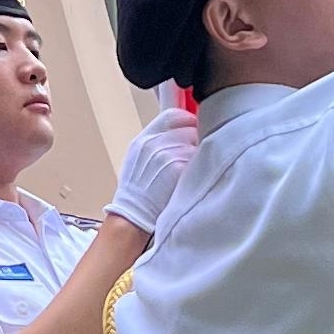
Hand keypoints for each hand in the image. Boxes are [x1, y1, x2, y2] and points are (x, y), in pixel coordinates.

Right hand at [103, 106, 199, 232]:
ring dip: (200, 155)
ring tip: (191, 171)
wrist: (132, 217)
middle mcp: (154, 144)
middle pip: (190, 128)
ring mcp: (167, 155)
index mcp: (143, 139)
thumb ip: (157, 143)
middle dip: (196, 141)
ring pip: (198, 144)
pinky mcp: (179, 169)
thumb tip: (183, 134)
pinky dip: (202, 168)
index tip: (194, 129)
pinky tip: (193, 180)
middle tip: (193, 157)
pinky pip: (200, 160)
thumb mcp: (138, 160)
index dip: (188, 121)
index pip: (173, 115)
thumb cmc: (137, 193)